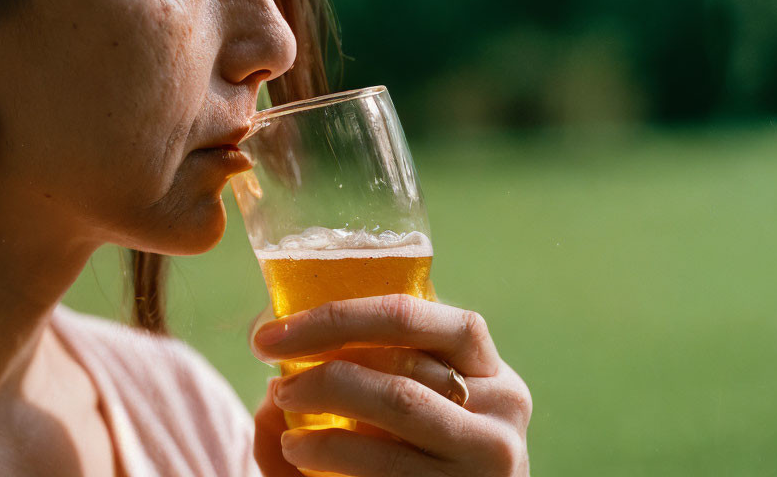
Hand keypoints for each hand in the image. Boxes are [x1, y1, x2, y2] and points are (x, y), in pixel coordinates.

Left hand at [250, 294, 531, 475]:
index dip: (340, 316)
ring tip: (282, 414)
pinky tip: (296, 452)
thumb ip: (361, 376)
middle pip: (403, 372)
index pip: (417, 318)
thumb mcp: (418, 405)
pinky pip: (386, 469)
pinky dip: (330, 454)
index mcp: (491, 369)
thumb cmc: (426, 454)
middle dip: (324, 366)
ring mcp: (484, 464)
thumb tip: (278, 370)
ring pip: (396, 415)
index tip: (275, 329)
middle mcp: (501, 413)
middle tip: (274, 376)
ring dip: (322, 411)